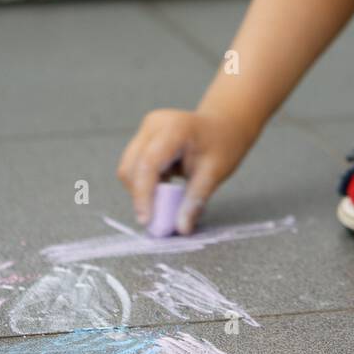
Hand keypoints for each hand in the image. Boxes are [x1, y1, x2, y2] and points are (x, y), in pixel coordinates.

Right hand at [117, 108, 251, 233]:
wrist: (225, 125)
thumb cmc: (223, 144)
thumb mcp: (214, 174)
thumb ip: (195, 200)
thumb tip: (181, 228)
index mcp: (174, 128)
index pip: (148, 164)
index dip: (144, 194)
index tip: (147, 220)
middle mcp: (154, 125)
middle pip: (132, 167)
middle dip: (141, 195)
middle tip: (160, 217)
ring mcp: (146, 129)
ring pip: (129, 169)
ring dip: (142, 190)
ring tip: (168, 197)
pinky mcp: (143, 138)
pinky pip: (134, 166)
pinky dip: (145, 183)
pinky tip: (166, 185)